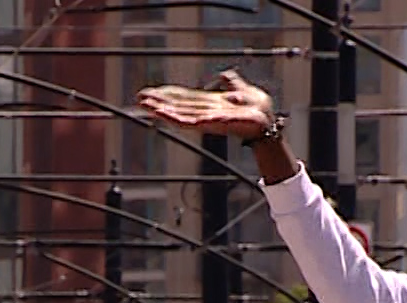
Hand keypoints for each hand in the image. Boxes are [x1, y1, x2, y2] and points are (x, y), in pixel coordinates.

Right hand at [137, 70, 274, 140]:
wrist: (267, 121)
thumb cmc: (257, 108)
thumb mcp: (241, 89)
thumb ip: (232, 83)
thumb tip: (225, 75)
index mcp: (209, 103)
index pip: (184, 98)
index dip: (168, 95)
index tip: (151, 92)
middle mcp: (204, 112)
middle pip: (176, 106)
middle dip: (158, 102)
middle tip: (139, 98)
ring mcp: (205, 119)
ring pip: (177, 114)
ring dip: (160, 110)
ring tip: (144, 105)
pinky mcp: (209, 124)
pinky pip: (187, 121)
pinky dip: (173, 117)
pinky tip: (162, 114)